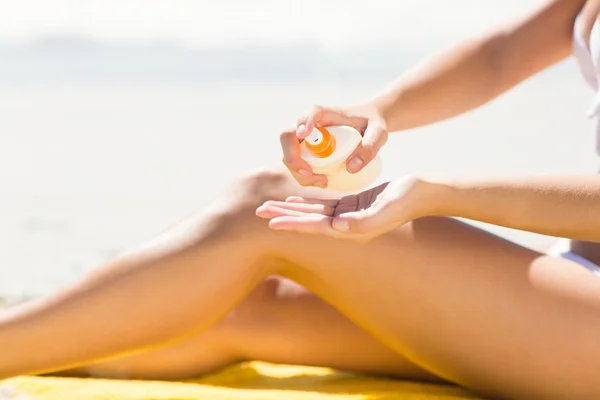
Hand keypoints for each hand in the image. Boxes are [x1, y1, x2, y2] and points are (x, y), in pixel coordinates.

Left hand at [256, 176, 432, 241]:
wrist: (423, 192)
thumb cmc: (407, 200)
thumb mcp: (386, 209)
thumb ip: (363, 221)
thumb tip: (338, 226)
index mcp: (352, 229)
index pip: (315, 227)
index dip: (293, 223)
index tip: (271, 222)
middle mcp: (346, 225)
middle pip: (308, 221)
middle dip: (284, 216)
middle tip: (258, 211)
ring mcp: (348, 215)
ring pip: (312, 212)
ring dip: (290, 209)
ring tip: (269, 207)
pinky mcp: (351, 204)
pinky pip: (324, 204)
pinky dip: (307, 202)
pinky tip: (294, 200)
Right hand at [280, 104, 387, 187]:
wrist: (368, 124)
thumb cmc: (372, 124)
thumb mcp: (379, 133)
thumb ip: (370, 146)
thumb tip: (351, 168)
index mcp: (323, 113)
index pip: (306, 115)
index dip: (302, 125)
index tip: (304, 136)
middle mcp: (308, 123)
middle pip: (288, 138)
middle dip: (294, 160)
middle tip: (312, 175)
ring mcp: (304, 138)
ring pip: (288, 155)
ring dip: (299, 173)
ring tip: (324, 182)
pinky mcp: (305, 150)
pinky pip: (296, 164)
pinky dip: (304, 176)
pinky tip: (322, 182)